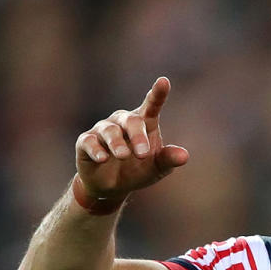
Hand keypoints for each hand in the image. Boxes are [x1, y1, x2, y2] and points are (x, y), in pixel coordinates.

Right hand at [75, 77, 188, 198]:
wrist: (112, 187)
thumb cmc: (138, 171)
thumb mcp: (157, 168)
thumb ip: (168, 159)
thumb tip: (184, 156)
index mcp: (144, 123)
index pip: (152, 105)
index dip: (158, 93)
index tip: (164, 81)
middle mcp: (123, 122)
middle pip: (132, 120)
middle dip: (138, 136)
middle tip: (143, 155)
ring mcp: (103, 130)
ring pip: (110, 130)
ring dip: (117, 144)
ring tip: (123, 156)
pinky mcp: (85, 142)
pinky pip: (89, 141)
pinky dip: (96, 149)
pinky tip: (103, 158)